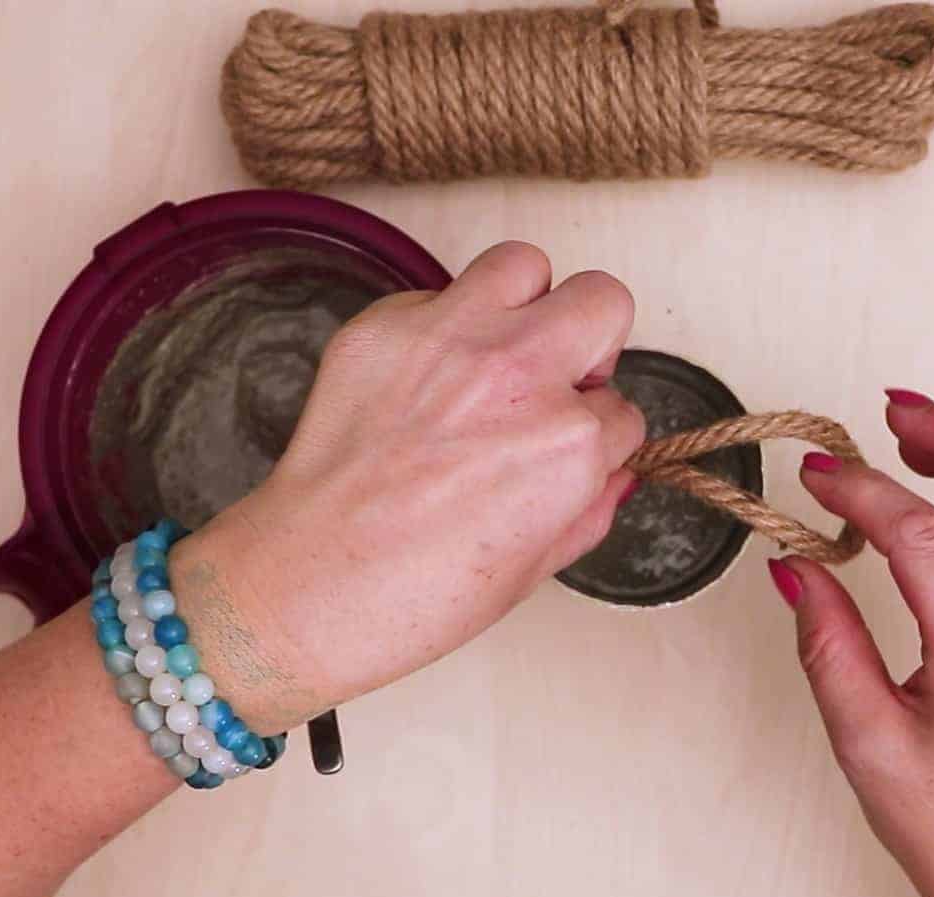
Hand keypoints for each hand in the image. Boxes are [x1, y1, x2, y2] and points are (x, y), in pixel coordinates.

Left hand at [175, 242, 645, 732]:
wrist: (310, 585)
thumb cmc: (413, 595)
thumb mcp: (536, 568)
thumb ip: (589, 509)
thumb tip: (610, 474)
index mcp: (569, 445)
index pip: (623, 408)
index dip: (598, 434)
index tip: (571, 451)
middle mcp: (518, 376)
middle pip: (602, 301)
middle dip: (591, 342)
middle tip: (558, 380)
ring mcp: (449, 340)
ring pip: (524, 265)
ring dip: (524, 303)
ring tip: (500, 351)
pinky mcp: (385, 327)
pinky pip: (437, 294)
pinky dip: (442, 328)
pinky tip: (424, 381)